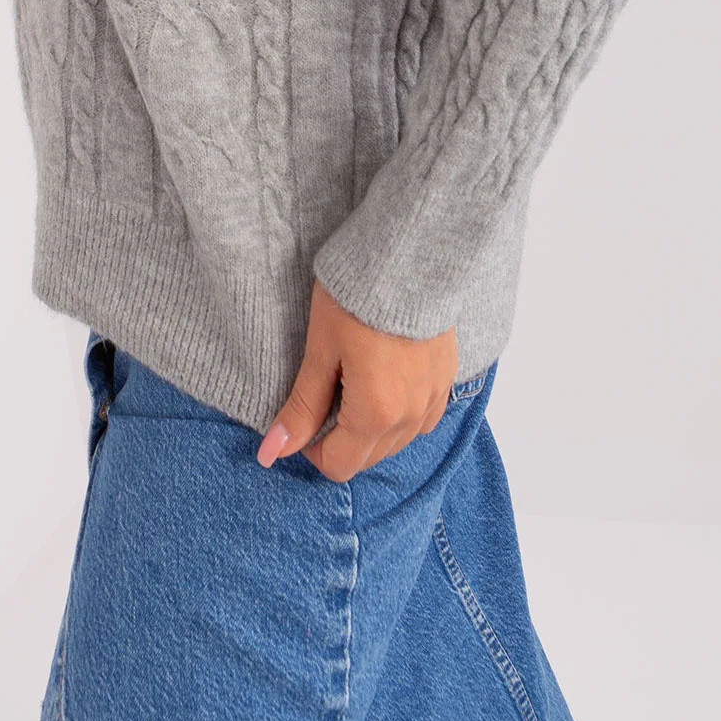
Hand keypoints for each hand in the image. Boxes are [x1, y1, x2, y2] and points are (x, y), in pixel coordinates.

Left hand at [257, 278, 457, 481]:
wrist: (408, 256)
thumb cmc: (355, 298)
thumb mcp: (320, 350)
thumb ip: (301, 407)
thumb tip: (272, 453)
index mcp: (375, 415)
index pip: (338, 465)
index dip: (310, 449)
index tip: (303, 414)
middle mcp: (410, 418)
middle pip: (367, 458)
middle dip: (339, 439)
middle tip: (325, 392)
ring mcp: (434, 400)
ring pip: (396, 441)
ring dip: (370, 428)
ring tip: (353, 379)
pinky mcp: (448, 379)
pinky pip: (422, 418)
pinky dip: (399, 412)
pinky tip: (384, 378)